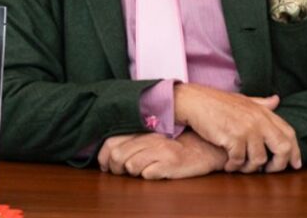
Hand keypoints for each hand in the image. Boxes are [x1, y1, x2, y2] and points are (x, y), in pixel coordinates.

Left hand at [97, 131, 227, 178]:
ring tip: (140, 171)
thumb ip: (132, 141)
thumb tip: (108, 154)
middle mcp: (150, 139)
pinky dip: (148, 176)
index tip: (105, 165)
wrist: (203, 148)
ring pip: (131, 165)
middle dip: (115, 168)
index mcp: (143, 131)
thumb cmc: (174, 144)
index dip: (103, 156)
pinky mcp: (172, 164)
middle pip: (118, 155)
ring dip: (132, 172)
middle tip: (119, 172)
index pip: (111, 141)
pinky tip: (155, 172)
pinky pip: (149, 174)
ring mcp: (161, 151)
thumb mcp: (152, 138)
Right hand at [174, 83, 300, 172]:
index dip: (295, 151)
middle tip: (269, 170)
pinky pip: (239, 160)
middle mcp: (258, 120)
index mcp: (262, 111)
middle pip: (282, 148)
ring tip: (241, 167)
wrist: (193, 101)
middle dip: (279, 164)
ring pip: (259, 159)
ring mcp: (246, 129)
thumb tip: (277, 100)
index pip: (289, 133)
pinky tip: (228, 165)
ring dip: (250, 168)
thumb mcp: (242, 100)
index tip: (295, 163)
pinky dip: (234, 166)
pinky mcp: (232, 138)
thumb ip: (260, 103)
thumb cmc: (215, 101)